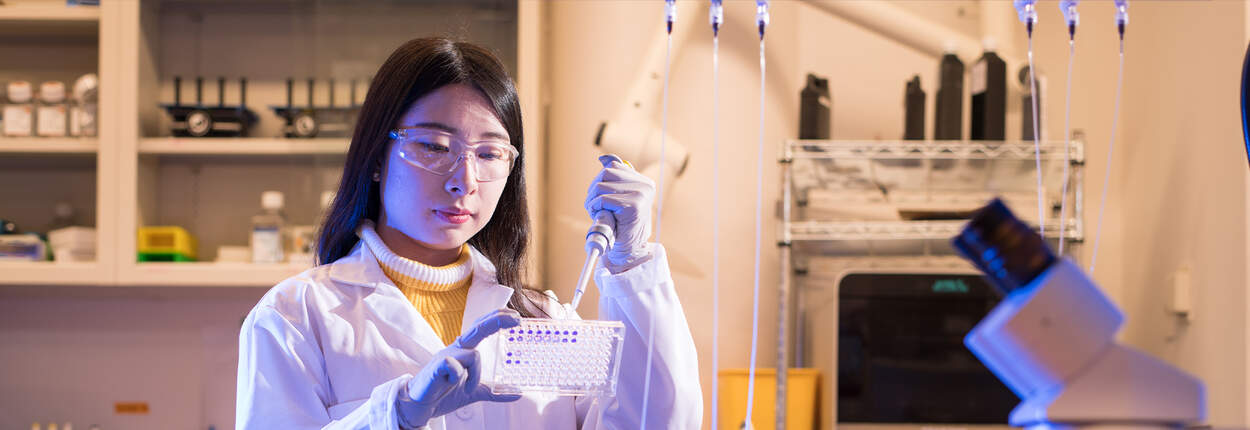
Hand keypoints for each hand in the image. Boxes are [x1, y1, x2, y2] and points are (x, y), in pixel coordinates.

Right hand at [397, 309, 522, 428]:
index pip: (481, 328)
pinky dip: (459, 376)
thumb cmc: (443, 393)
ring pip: (473, 355)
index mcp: (463, 351)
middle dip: (497, 320)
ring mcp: (446, 355)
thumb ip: (493, 391)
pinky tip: (452, 384)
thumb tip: (518, 394)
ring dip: (476, 375)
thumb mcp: (474, 392)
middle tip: (517, 319)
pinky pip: (454, 365)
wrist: (420, 406)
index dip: (497, 319)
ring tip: (469, 389)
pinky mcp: (437, 366)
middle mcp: (455, 349)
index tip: (516, 316)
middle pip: (478, 328)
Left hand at [585, 155, 655, 272]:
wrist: (628, 251)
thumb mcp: (618, 197)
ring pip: (601, 186)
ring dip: (593, 201)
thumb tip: (604, 159)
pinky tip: (604, 218)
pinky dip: (596, 209)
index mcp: (644, 182)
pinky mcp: (633, 205)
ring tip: (601, 214)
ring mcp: (641, 195)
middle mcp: (645, 185)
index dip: (600, 180)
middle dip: (594, 191)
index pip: (613, 166)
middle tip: (597, 208)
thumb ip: (615, 178)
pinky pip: (602, 199)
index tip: (601, 196)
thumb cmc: (621, 225)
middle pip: (605, 173)